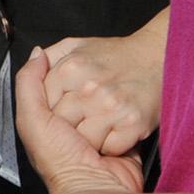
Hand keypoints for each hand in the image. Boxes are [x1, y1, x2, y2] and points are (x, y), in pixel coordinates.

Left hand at [15, 46, 143, 193]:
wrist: (93, 191)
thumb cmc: (58, 158)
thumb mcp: (32, 118)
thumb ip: (28, 84)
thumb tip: (37, 54)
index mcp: (56, 112)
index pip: (58, 84)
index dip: (59, 95)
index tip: (62, 108)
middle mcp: (83, 116)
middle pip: (83, 94)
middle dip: (80, 111)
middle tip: (76, 131)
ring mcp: (109, 123)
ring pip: (105, 104)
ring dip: (102, 125)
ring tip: (95, 145)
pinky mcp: (131, 131)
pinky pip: (125, 120)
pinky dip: (121, 135)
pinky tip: (116, 146)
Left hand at [41, 25, 166, 156]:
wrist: (159, 57)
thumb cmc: (115, 56)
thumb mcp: (72, 47)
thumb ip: (47, 56)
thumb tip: (34, 58)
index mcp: (71, 68)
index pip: (45, 100)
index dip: (54, 107)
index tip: (68, 105)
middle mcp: (90, 87)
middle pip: (64, 121)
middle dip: (71, 124)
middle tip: (87, 115)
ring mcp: (113, 107)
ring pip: (85, 138)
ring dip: (92, 138)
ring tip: (103, 123)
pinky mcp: (133, 124)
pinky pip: (110, 146)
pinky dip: (113, 145)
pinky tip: (118, 129)